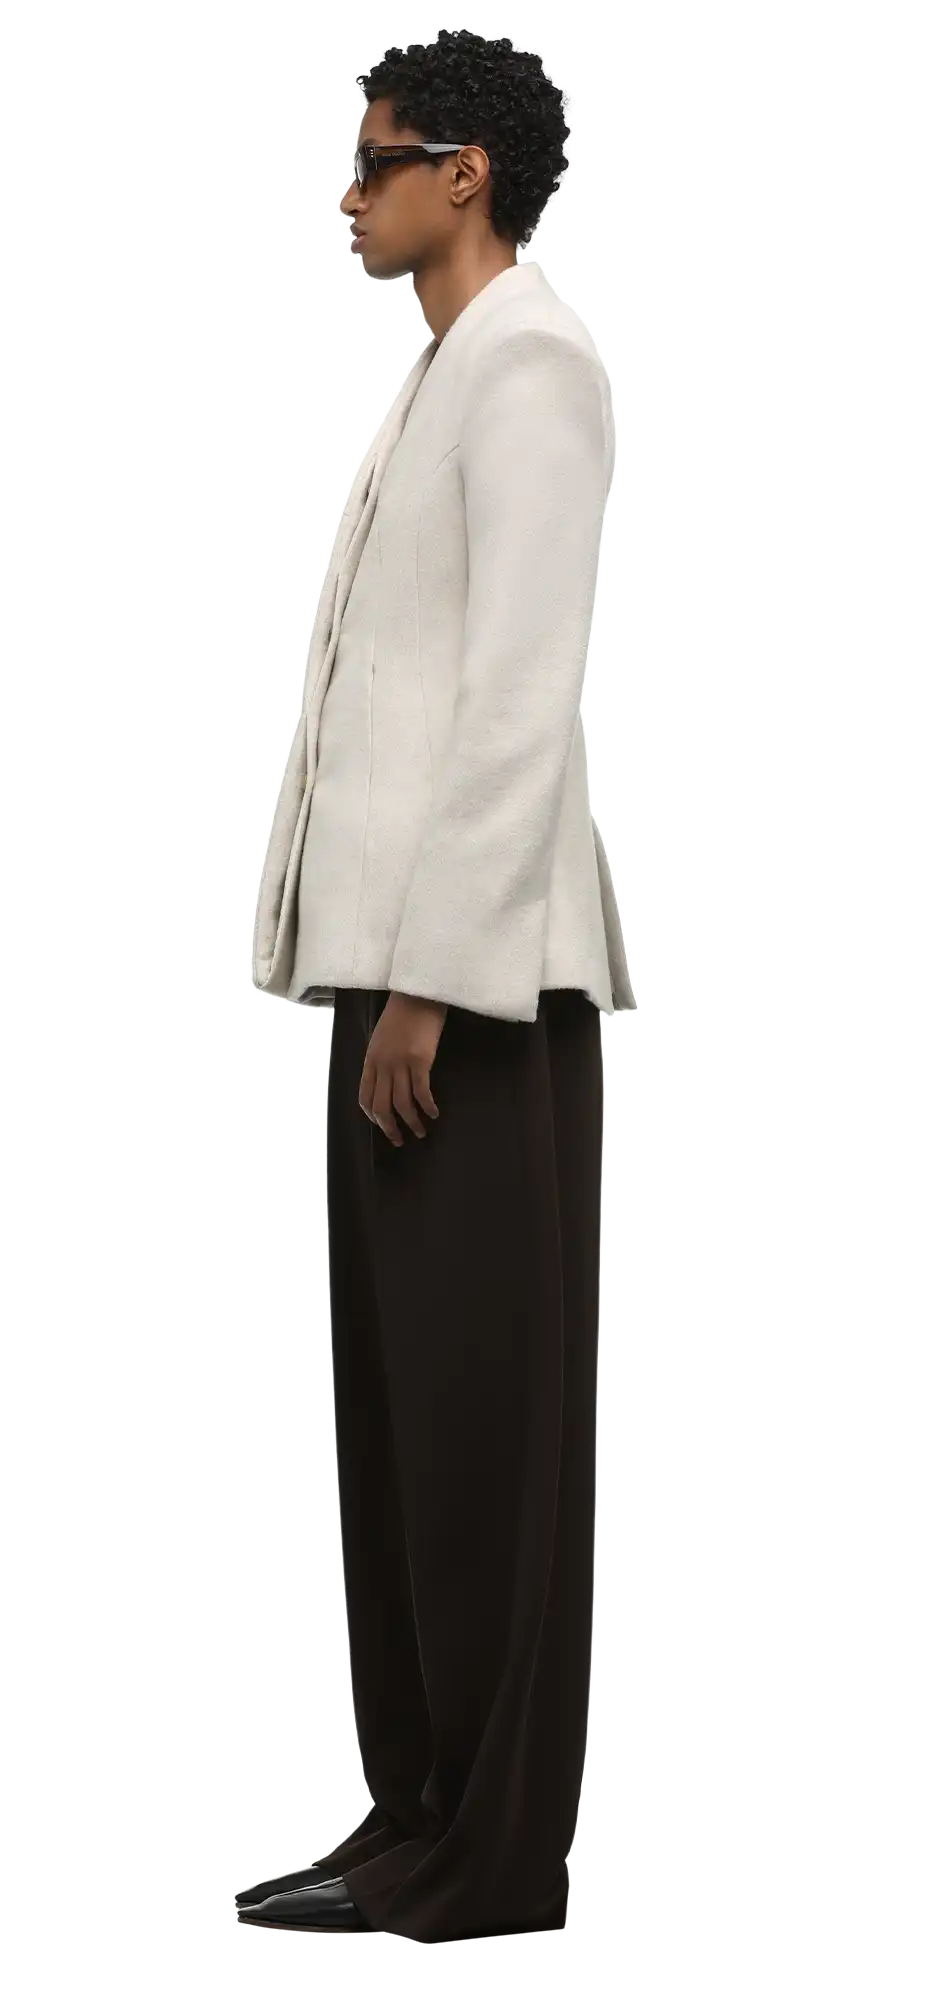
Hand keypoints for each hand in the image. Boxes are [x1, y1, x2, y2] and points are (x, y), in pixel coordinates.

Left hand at [359, 992, 446, 1145]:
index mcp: (370, 1060)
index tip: (383, 1126)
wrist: (417, 994)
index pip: (364, 1097)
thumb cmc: (402, 1014)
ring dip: (412, 1122)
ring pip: (402, 1104)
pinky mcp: (420, 1061)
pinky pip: (422, 1092)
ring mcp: (400, 1063)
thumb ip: (381, 1060)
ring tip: (421, 1132)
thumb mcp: (381, 1038)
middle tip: (399, 1140)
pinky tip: (434, 1113)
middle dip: (390, 1128)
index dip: (373, 1117)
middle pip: (382, 1106)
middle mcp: (382, 1065)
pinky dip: (428, 1107)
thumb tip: (387, 1081)